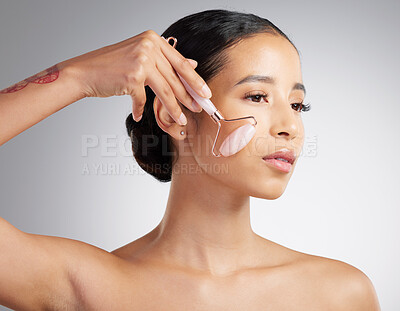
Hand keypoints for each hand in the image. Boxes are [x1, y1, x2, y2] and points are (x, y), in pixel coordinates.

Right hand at [64, 29, 210, 123]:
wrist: (83, 72)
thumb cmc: (111, 67)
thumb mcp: (141, 58)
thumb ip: (165, 61)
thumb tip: (192, 64)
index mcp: (153, 39)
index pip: (181, 63)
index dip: (195, 80)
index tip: (205, 93)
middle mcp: (148, 46)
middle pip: (175, 77)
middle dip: (189, 96)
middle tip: (199, 108)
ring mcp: (141, 60)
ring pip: (165, 90)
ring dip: (174, 108)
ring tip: (182, 120)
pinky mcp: (133, 76)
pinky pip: (143, 99)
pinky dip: (140, 109)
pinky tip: (139, 115)